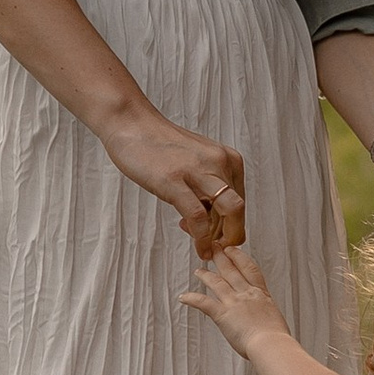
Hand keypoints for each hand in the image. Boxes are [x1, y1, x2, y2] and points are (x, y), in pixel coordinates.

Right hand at [102, 106, 246, 251]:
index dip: (232, 226)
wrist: (132, 124)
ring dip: (220, 239)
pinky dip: (202, 237)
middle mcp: (220, 162)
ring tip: (206, 250)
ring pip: (229, 212)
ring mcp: (198, 170)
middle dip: (231, 236)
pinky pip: (198, 216)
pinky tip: (199, 247)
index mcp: (228, 159)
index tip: (215, 236)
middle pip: (239, 210)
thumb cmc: (161, 147)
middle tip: (215, 248)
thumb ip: (208, 187)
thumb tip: (214, 221)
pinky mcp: (175, 180)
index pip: (241, 202)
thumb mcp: (197, 163)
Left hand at [179, 242, 295, 359]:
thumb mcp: (276, 319)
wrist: (270, 344)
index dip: (240, 257)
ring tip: (198, 270)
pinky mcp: (222, 314)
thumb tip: (267, 321)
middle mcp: (247, 294)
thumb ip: (267, 315)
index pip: (250, 269)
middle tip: (214, 248)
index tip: (233, 249)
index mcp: (261, 295)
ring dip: (206, 275)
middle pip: (231, 270)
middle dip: (222, 257)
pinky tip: (184, 297)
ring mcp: (234, 302)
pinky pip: (204, 303)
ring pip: (217, 282)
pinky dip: (192, 299)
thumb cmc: (276, 338)